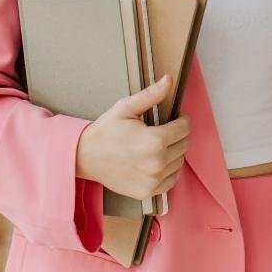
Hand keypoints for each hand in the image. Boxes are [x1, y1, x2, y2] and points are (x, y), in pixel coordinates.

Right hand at [75, 74, 190, 199]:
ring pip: (179, 162)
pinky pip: (171, 180)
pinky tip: (157, 160)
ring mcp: (152, 180)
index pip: (185, 128)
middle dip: (178, 134)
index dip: (182, 119)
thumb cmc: (106, 130)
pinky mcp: (147, 191)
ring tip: (158, 144)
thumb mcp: (126, 107)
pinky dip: (169, 170)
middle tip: (164, 129)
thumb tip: (169, 80)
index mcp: (154, 141)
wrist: (86, 156)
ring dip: (174, 151)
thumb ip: (151, 95)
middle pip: (184, 145)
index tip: (175, 116)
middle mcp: (156, 163)